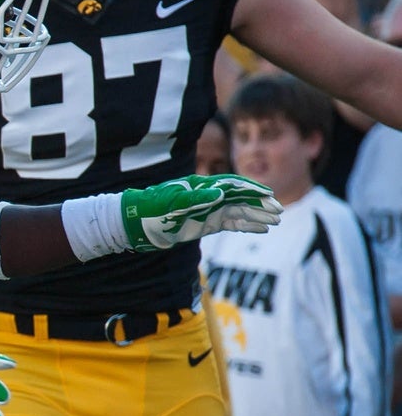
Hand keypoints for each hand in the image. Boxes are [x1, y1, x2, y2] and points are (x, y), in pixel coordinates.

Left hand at [120, 174, 281, 250]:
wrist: (136, 223)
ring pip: (239, 212)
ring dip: (258, 216)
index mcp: (202, 187)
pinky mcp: (206, 223)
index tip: (268, 195)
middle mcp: (209, 196)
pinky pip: (231, 223)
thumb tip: (221, 193)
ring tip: (276, 221)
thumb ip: (196, 199)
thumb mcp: (172, 204)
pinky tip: (261, 229)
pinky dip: (247, 226)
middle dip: (260, 204)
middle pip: (241, 198)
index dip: (251, 190)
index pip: (233, 186)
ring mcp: (209, 210)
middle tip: (279, 211)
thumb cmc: (151, 210)